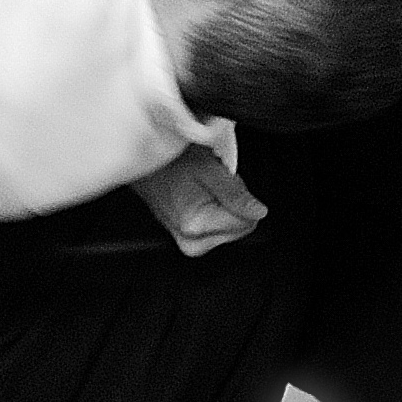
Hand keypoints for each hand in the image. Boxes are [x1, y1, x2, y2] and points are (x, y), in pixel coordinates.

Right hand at [132, 144, 267, 257]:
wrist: (143, 160)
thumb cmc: (168, 159)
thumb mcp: (208, 168)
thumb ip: (236, 194)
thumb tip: (259, 213)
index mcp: (195, 225)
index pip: (246, 223)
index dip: (241, 196)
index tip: (223, 181)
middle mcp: (190, 240)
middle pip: (239, 228)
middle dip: (233, 202)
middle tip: (212, 182)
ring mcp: (187, 242)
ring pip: (230, 228)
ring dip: (224, 205)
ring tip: (203, 186)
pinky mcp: (186, 239)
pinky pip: (217, 228)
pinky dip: (215, 210)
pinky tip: (199, 195)